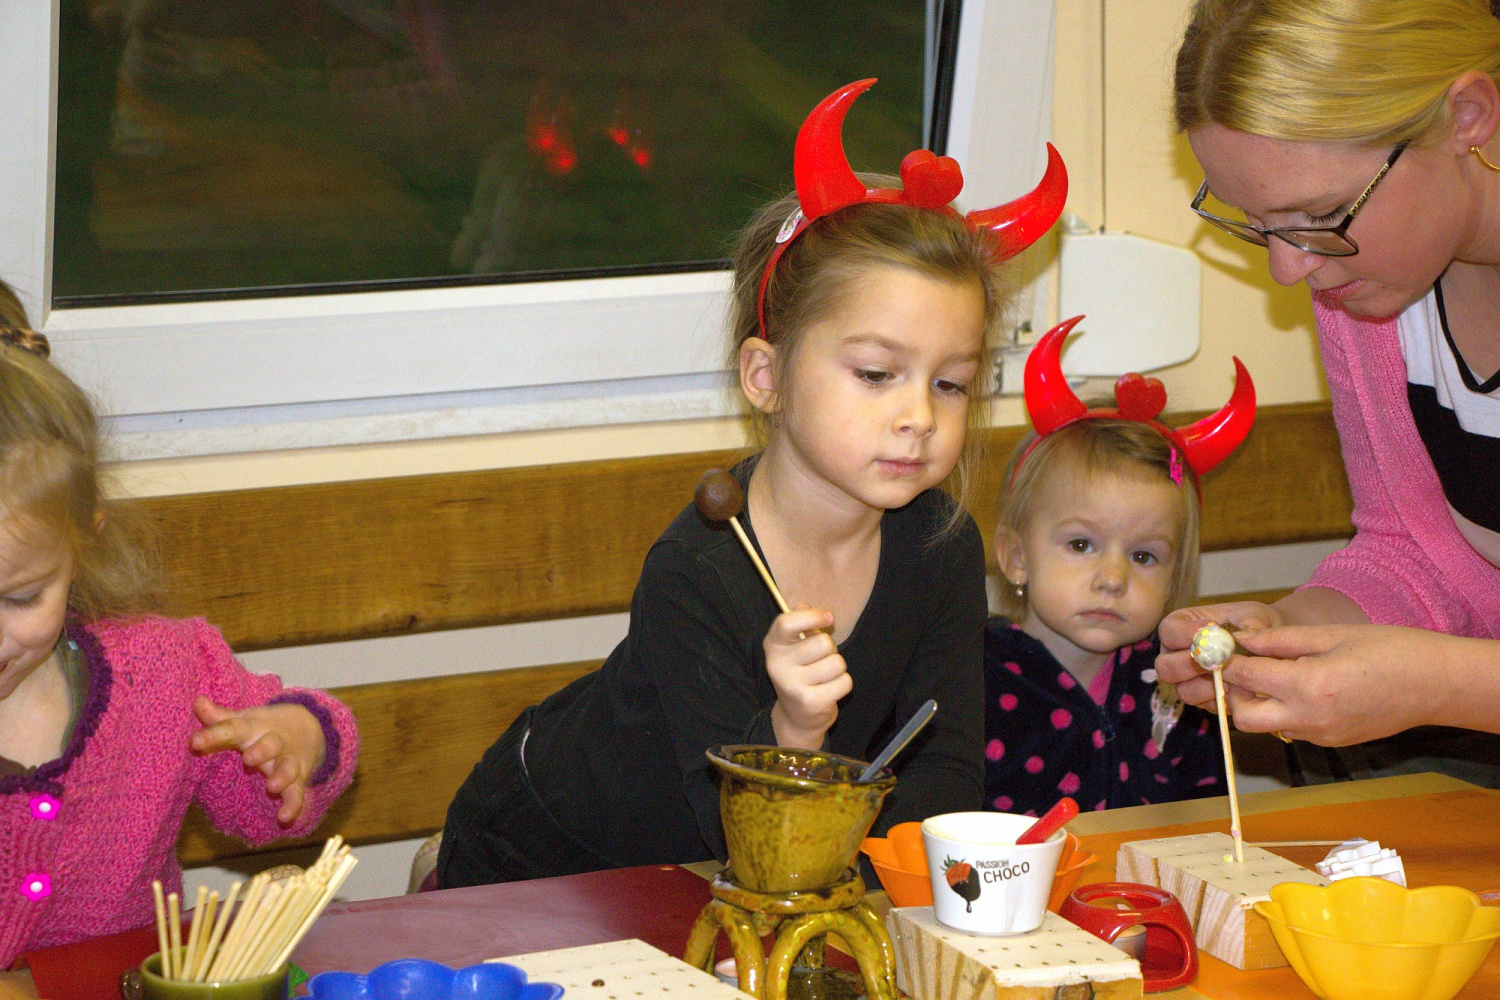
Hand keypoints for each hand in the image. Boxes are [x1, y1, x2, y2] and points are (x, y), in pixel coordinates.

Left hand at [189, 696, 326, 823]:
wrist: (308, 727)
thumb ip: (221, 718)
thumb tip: (198, 701)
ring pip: (287, 768)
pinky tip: (284, 818)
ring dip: (281, 776)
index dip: (214, 735)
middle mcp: (273, 744)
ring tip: (272, 786)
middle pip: (270, 745)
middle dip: (262, 751)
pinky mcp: (297, 779)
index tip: (194, 742)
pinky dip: (294, 805)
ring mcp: (287, 762)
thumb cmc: (264, 728)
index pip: (234, 728)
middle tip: (250, 758)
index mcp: (255, 728)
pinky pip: (297, 793)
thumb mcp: (244, 720)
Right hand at [765, 603, 851, 749]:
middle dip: (831, 650)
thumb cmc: (800, 673)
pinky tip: (829, 690)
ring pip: (837, 663)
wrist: (797, 717)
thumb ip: (799, 624)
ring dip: (838, 669)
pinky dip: (843, 685)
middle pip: (823, 643)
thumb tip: (803, 605)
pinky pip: (844, 682)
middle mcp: (777, 665)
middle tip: (821, 660)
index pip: (787, 622)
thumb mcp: (794, 647)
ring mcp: (792, 685)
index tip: (828, 617)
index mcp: (773, 646)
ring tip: (825, 677)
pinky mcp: (810, 702)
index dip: (812, 616)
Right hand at [1156, 601, 1284, 710]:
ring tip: (1229, 679)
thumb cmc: (1254, 624)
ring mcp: (1188, 681)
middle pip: (1164, 667)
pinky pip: (1204, 706)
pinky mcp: (1205, 699)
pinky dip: (1219, 699)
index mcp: (1180, 629)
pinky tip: (1237, 689)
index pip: (1168, 631)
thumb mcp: (1255, 615)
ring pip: (1182, 691)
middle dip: (1188, 665)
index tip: (1210, 631)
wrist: (1269, 646)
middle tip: (1214, 662)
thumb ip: (1250, 623)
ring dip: (1205, 686)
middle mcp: (1177, 656)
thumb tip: (1241, 638)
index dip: (1184, 633)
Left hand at [1212, 623, 1472, 745]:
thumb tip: (1243, 640)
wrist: (1437, 685)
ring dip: (1256, 704)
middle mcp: (1309, 717)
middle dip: (1232, 693)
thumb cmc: (1390, 650)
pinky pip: (1291, 729)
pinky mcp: (1332, 742)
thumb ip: (1281, 641)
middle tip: (1238, 668)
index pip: (1245, 677)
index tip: (1216, 649)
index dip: (1225, 661)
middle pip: (1243, 716)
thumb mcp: (1331, 635)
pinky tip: (1295, 688)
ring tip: (1267, 675)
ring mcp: (1320, 735)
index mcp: (1308, 685)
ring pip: (1266, 727)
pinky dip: (1282, 712)